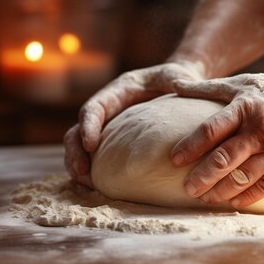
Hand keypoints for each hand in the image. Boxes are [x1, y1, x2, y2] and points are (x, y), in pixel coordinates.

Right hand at [64, 62, 204, 186]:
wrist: (174, 82)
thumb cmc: (174, 78)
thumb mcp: (176, 77)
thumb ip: (181, 82)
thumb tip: (188, 87)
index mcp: (118, 91)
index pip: (95, 107)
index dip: (89, 125)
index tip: (90, 145)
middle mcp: (107, 109)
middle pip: (79, 129)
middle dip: (76, 151)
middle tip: (82, 172)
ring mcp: (108, 125)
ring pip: (80, 145)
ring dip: (78, 164)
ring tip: (85, 183)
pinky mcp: (114, 140)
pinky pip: (96, 156)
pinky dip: (92, 171)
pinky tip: (97, 187)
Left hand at [169, 72, 263, 208]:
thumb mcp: (243, 84)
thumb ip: (208, 88)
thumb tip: (174, 84)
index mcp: (245, 107)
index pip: (211, 130)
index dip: (190, 147)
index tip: (174, 160)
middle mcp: (260, 129)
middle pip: (223, 159)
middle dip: (201, 177)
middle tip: (187, 188)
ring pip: (242, 177)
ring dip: (220, 191)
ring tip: (205, 197)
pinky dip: (247, 196)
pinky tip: (233, 201)